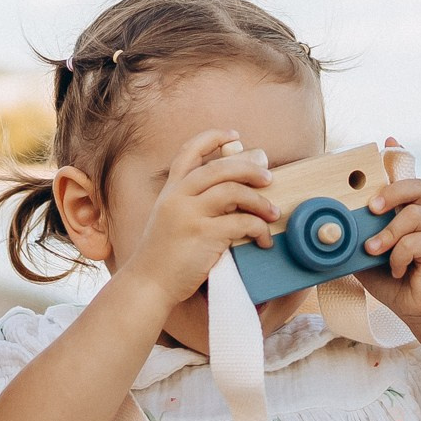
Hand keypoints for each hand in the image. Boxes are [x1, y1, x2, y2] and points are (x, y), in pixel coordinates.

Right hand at [113, 129, 279, 306]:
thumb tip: (233, 189)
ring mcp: (190, 215)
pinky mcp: (204, 235)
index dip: (213, 138)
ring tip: (272, 212)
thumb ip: (192, 202)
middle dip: (250, 168)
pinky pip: (241, 222)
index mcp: (171, 191)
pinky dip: (259, 229)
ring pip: (234, 191)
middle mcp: (178, 197)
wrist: (148, 284)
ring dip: (260, 201)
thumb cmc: (164, 255)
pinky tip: (263, 240)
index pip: (189, 151)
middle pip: (220, 167)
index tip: (234, 136)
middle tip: (268, 178)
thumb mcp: (169, 219)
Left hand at [353, 138, 420, 336]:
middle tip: (371, 207)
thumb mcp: (365, 256)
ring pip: (415, 213)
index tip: (388, 141)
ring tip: (373, 249)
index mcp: (406, 212)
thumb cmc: (392, 280)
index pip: (406, 177)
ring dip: (388, 233)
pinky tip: (395, 270)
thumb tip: (328, 229)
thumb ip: (355, 237)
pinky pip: (416, 241)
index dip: (399, 156)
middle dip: (392, 191)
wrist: (419, 310)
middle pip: (417, 186)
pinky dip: (398, 256)